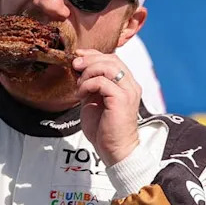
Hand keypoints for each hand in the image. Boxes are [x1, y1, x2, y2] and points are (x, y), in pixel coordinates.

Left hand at [73, 49, 140, 165]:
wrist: (114, 150)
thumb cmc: (104, 129)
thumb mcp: (94, 100)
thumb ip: (91, 85)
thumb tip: (79, 68)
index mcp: (126, 84)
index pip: (113, 59)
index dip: (94, 54)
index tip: (77, 56)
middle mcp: (131, 85)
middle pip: (111, 59)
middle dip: (90, 59)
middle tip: (75, 65)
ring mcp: (128, 91)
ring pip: (108, 66)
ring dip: (89, 72)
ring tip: (80, 85)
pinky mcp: (122, 99)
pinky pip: (102, 81)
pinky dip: (88, 84)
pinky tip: (82, 94)